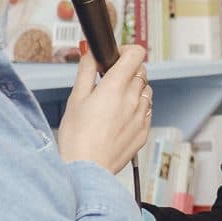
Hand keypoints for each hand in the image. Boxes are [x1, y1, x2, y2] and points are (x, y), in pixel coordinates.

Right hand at [57, 45, 152, 172]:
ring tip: (115, 101)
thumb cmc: (77, 137)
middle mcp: (133, 99)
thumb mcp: (75, 98)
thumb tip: (90, 53)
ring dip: (134, 89)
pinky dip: (137, 108)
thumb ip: (85, 71)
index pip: (136, 54)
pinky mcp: (144, 132)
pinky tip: (120, 118)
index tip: (116, 56)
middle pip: (141, 71)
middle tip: (110, 80)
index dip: (126, 50)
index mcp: (115, 86)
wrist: (87, 170)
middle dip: (128, 70)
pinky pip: (147, 111)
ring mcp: (141, 116)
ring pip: (146, 91)